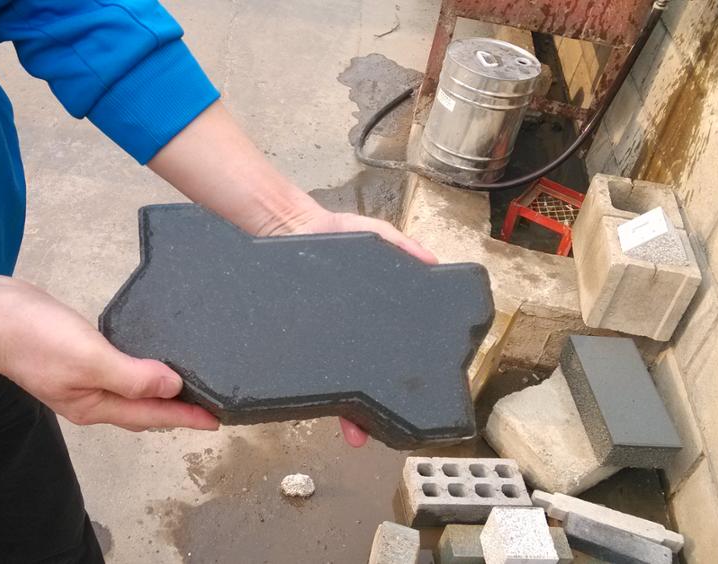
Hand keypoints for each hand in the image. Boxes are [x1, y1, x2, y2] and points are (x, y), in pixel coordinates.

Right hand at [0, 276, 218, 431]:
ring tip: (184, 388)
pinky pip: (116, 370)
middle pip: (142, 409)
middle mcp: (90, 399)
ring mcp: (79, 379)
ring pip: (129, 391)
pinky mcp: (73, 356)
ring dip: (156, 392)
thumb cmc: (35, 339)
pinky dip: (137, 370)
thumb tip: (173, 389)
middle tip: (207, 406)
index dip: (186, 417)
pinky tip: (144, 359)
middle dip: (174, 411)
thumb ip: (133, 376)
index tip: (218, 420)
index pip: (152, 415)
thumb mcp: (91, 359)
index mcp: (95, 406)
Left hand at [277, 210, 438, 446]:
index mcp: (365, 322)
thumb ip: (402, 246)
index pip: (385, 356)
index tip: (411, 400)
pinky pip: (300, 372)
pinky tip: (317, 405)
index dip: (397, 380)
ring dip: (344, 412)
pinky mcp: (294, 341)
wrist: (282, 228)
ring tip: (353, 429)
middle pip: (359, 383)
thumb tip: (434, 262)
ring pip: (331, 386)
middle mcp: (342, 339)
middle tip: (374, 428)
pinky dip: (309, 393)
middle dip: (368, 412)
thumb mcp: (372, 237)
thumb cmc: (329, 233)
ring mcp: (317, 343)